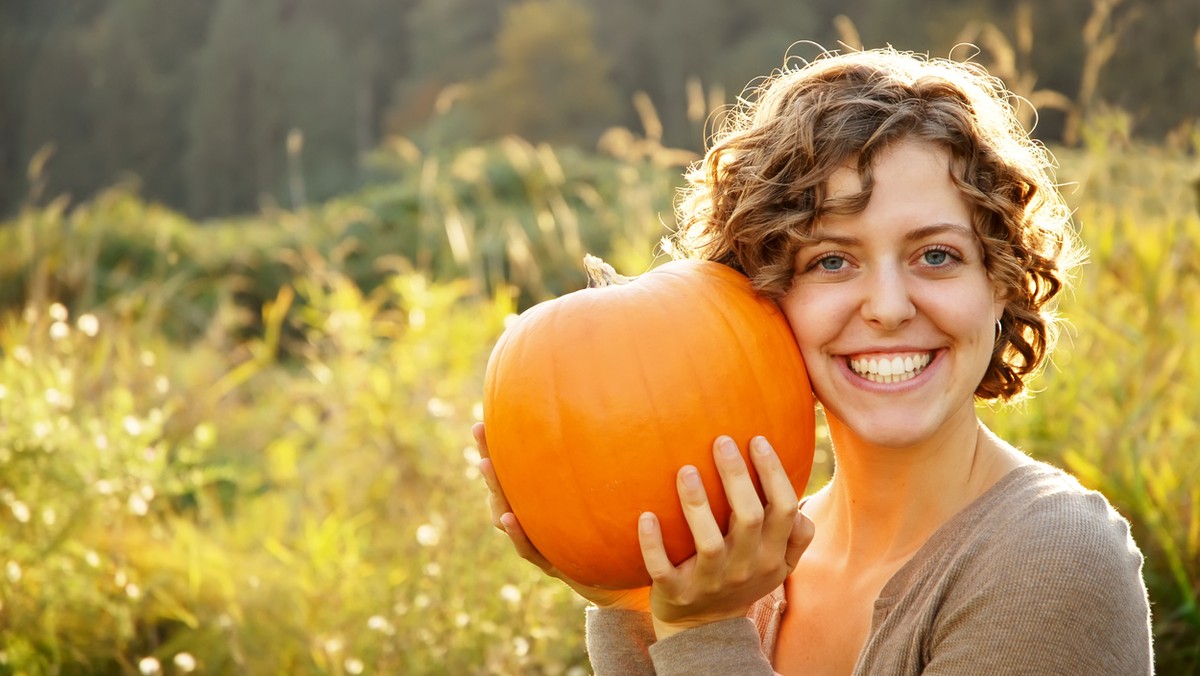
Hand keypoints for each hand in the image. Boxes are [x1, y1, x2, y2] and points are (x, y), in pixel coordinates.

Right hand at [473, 422, 651, 611]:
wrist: (625, 580)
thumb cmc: (619, 531)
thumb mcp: (613, 494)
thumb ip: (609, 463)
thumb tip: (620, 412)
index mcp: (545, 498)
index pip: (517, 467)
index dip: (499, 444)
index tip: (486, 418)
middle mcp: (536, 517)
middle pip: (505, 486)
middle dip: (491, 459)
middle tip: (479, 431)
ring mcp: (539, 540)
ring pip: (506, 515)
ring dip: (496, 492)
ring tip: (486, 465)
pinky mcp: (551, 564)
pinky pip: (528, 548)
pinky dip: (518, 533)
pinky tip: (509, 518)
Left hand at [638, 435, 813, 639]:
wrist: (705, 630)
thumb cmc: (743, 579)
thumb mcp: (777, 564)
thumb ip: (795, 536)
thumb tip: (800, 500)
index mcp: (772, 555)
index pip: (784, 509)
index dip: (774, 474)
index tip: (757, 439)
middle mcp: (746, 568)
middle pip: (748, 518)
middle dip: (736, 477)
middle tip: (721, 441)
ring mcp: (711, 582)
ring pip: (709, 542)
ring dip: (697, 505)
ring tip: (686, 470)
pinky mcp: (677, 593)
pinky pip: (663, 569)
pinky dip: (654, 544)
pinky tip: (646, 515)